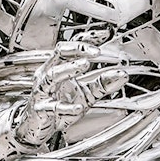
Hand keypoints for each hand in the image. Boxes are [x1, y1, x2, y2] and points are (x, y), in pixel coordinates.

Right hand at [12, 34, 128, 150]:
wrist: (38, 126)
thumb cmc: (59, 104)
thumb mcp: (86, 93)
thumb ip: (103, 84)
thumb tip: (121, 75)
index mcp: (59, 66)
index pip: (72, 46)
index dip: (88, 39)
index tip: (105, 34)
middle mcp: (49, 74)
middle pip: (59, 52)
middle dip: (77, 49)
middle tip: (96, 52)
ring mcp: (43, 90)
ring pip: (52, 75)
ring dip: (68, 68)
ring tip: (84, 65)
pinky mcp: (42, 109)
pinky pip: (53, 106)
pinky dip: (67, 107)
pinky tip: (79, 107)